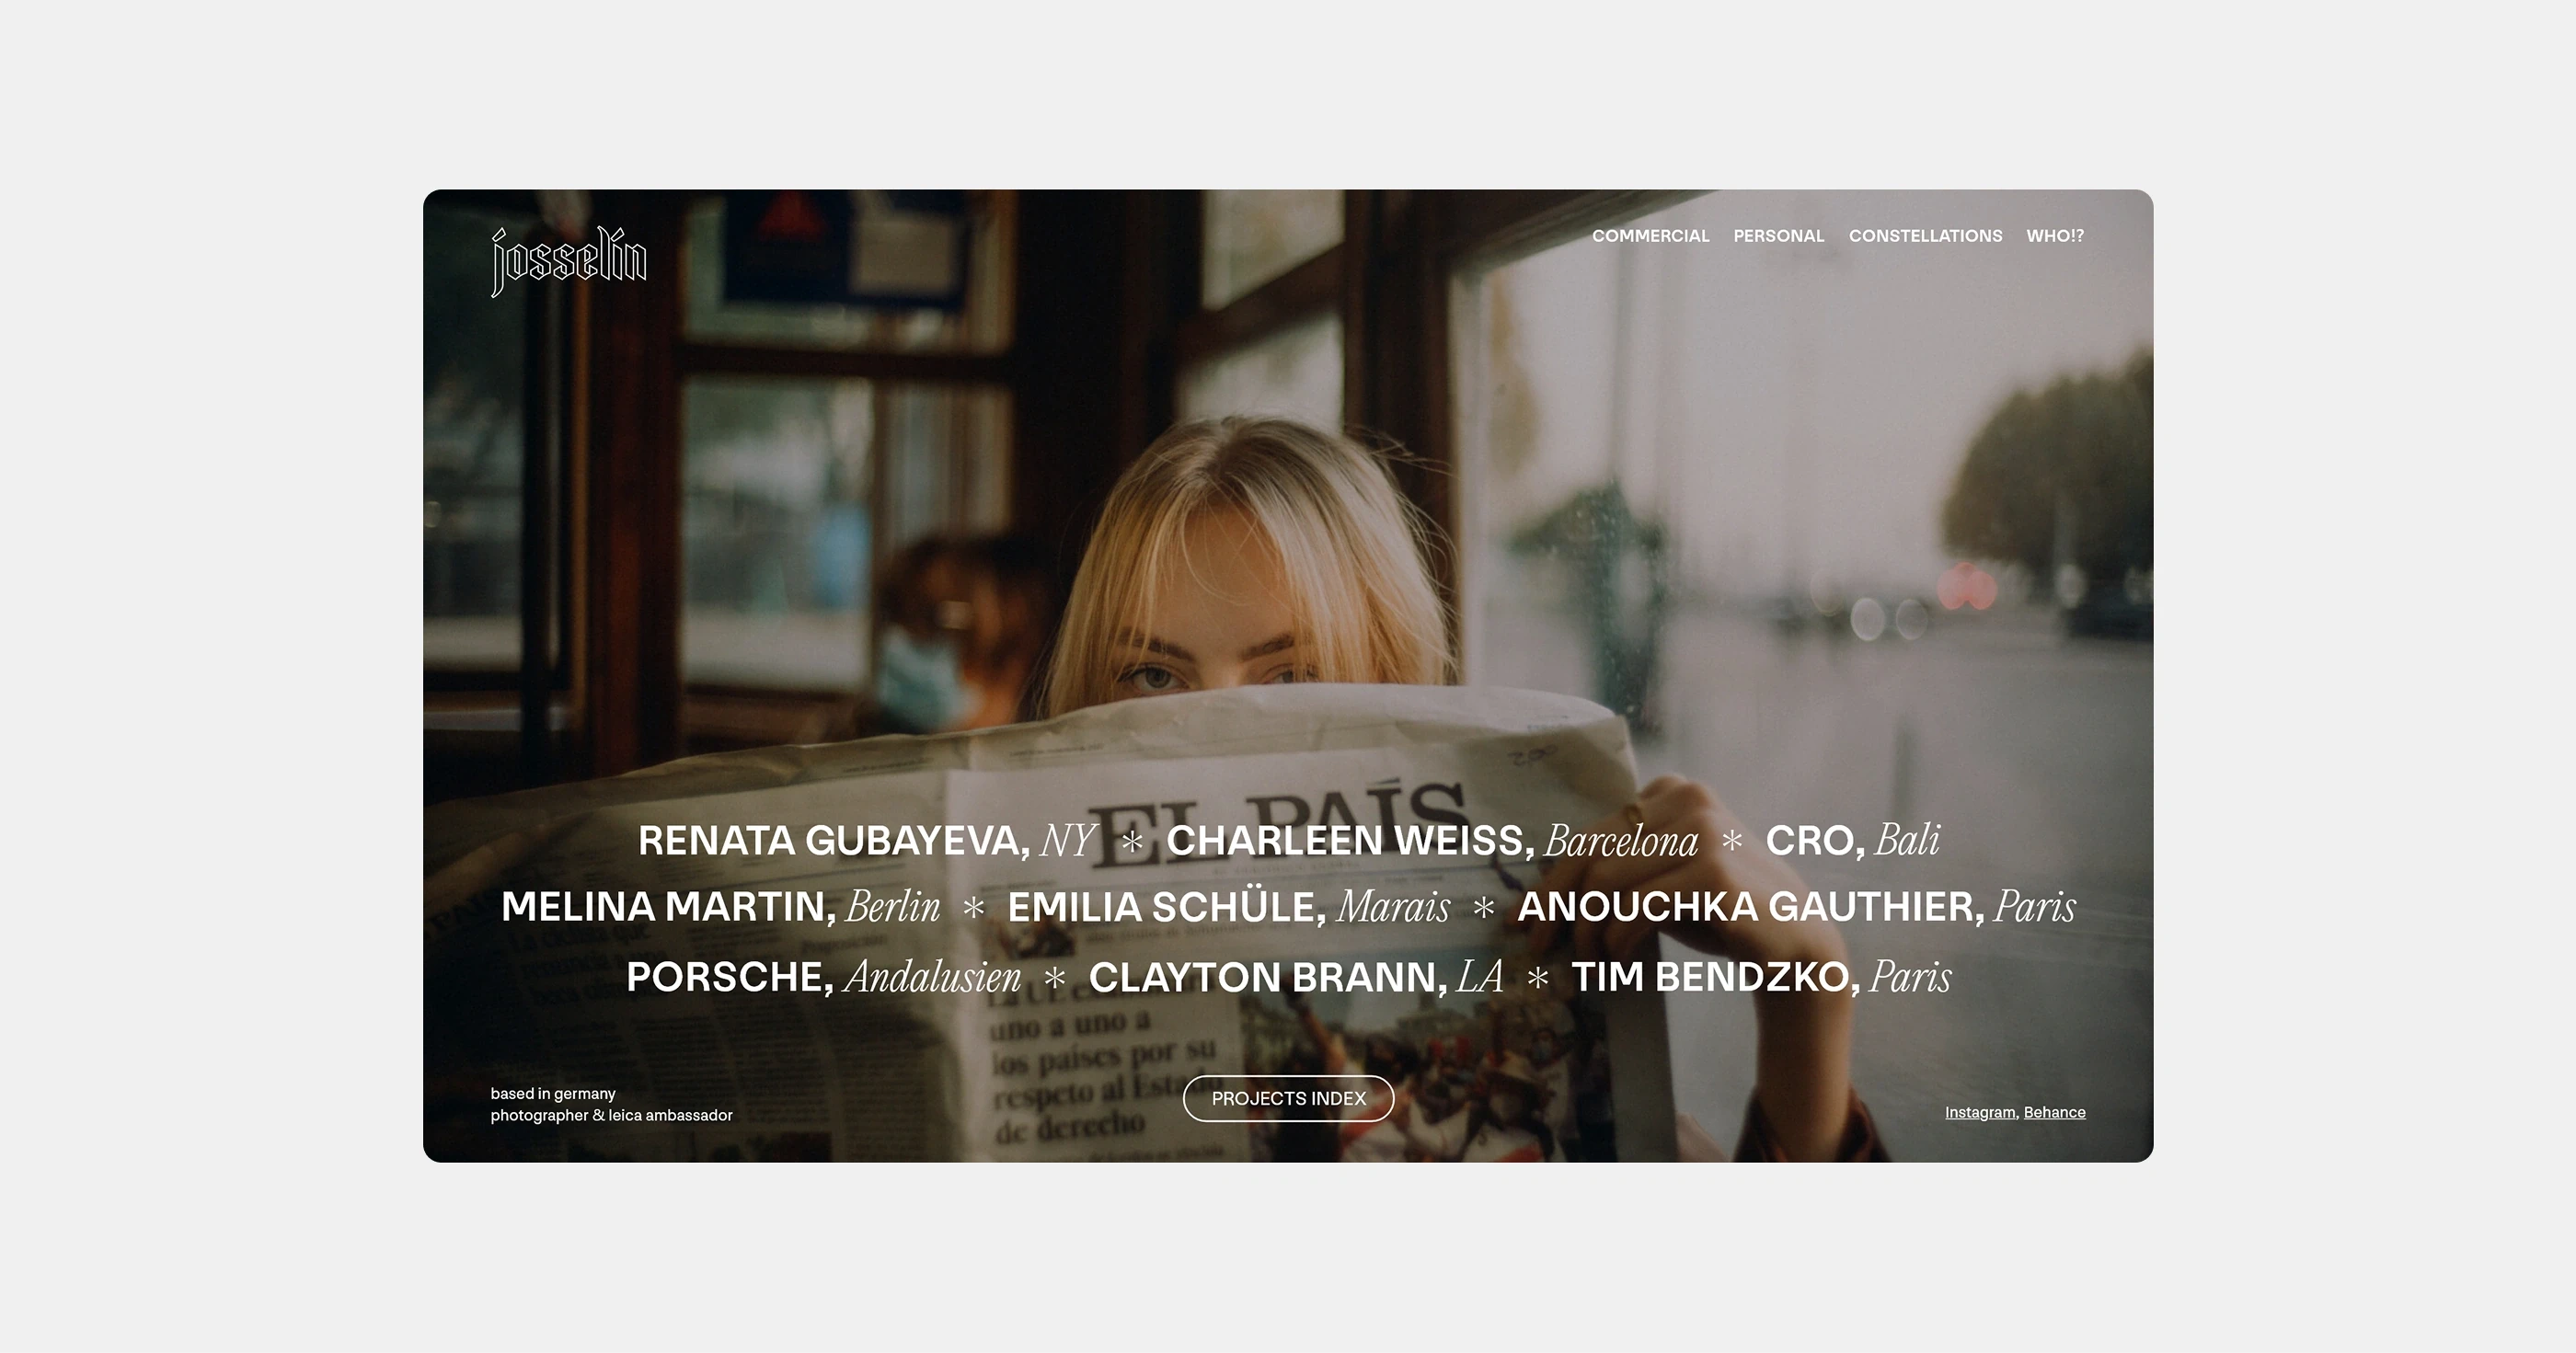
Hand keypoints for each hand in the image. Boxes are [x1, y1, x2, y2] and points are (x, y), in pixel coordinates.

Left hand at [1514, 774, 1856, 1160]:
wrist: (1795, 945)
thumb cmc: (1721, 913)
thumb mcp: (1664, 880)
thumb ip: (1619, 873)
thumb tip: (1543, 899)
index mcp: (1671, 792)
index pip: (1590, 835)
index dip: (1549, 880)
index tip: (1521, 918)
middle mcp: (1688, 799)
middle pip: (1591, 853)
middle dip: (1557, 906)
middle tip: (1540, 947)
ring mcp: (1703, 830)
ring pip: (1607, 881)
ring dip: (1590, 931)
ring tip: (1593, 963)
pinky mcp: (1713, 870)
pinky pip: (1637, 906)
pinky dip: (1618, 939)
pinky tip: (1619, 960)